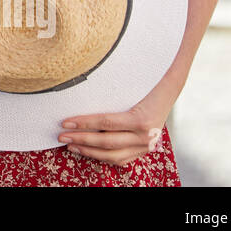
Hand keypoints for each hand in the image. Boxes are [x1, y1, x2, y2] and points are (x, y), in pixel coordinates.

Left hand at [58, 86, 178, 166]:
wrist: (169, 93)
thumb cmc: (150, 83)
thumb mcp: (136, 82)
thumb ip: (123, 81)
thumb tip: (105, 71)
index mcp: (142, 119)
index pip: (106, 123)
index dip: (84, 123)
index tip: (65, 122)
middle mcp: (145, 136)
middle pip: (107, 142)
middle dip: (81, 139)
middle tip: (61, 136)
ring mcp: (145, 146)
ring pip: (112, 155)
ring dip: (89, 151)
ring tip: (71, 145)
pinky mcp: (143, 151)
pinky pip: (121, 159)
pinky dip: (102, 157)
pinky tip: (87, 151)